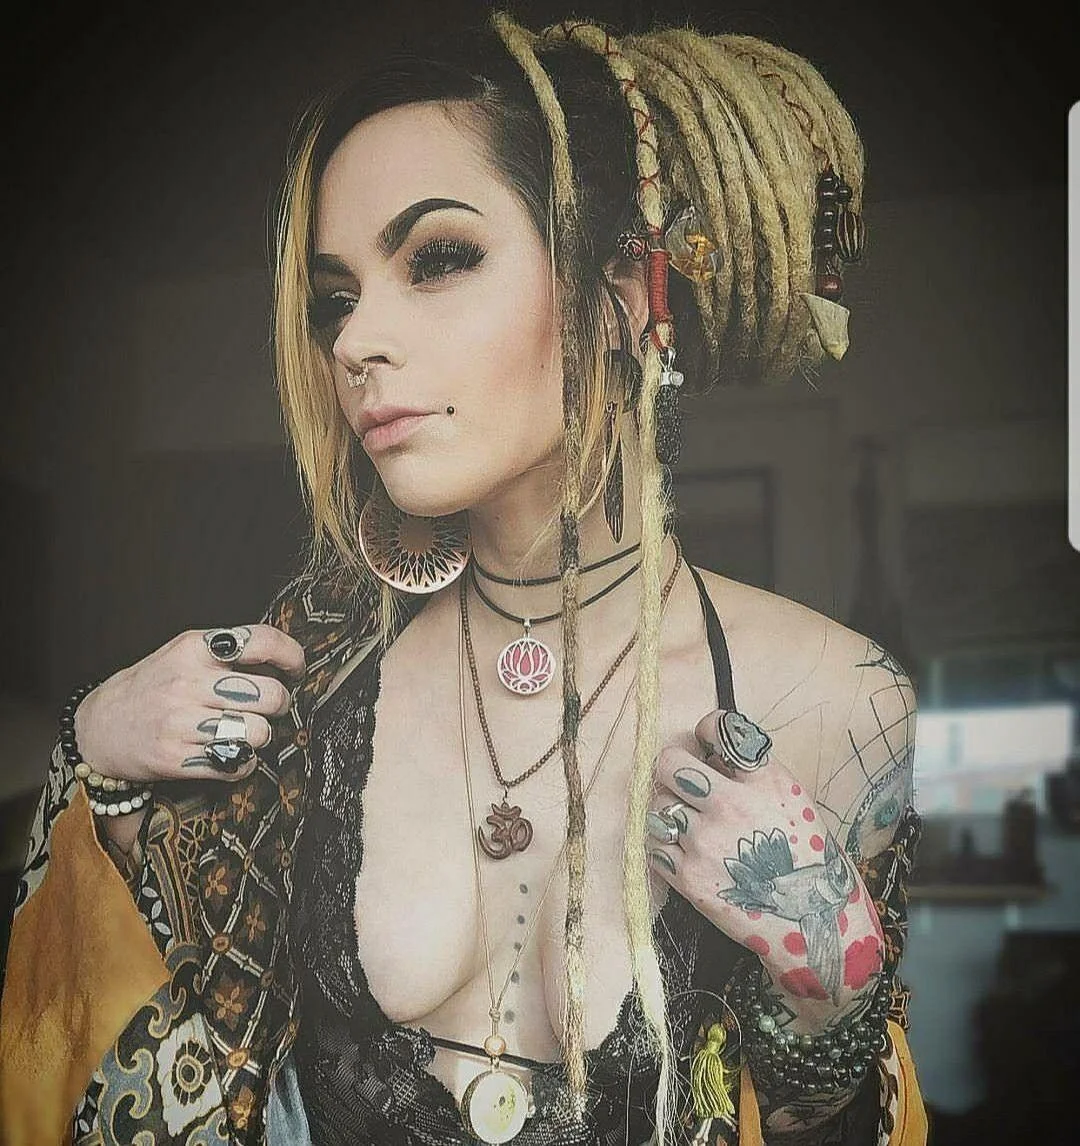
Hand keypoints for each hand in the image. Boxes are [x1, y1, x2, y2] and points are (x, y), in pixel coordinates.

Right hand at [73, 625, 305, 786]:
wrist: (99, 726)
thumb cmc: (153, 686)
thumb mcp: (183, 652)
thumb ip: (227, 651)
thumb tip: (283, 660)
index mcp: (194, 648)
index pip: (261, 641)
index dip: (291, 655)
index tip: (296, 668)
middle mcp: (188, 682)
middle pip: (270, 695)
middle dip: (280, 703)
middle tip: (269, 707)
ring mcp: (181, 721)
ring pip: (259, 732)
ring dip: (261, 735)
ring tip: (246, 731)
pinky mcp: (176, 758)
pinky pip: (237, 763)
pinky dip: (244, 762)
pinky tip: (232, 753)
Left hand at [646, 709, 883, 1004]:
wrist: (812, 923)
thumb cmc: (803, 854)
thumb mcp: (791, 797)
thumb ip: (749, 771)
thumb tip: (705, 751)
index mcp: (762, 779)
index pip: (716, 727)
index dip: (705, 732)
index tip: (705, 745)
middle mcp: (730, 805)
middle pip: (668, 764)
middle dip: (672, 769)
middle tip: (682, 782)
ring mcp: (706, 842)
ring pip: (656, 805)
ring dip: (667, 810)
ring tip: (688, 823)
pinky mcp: (689, 877)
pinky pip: (653, 844)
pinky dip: (664, 845)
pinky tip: (686, 851)